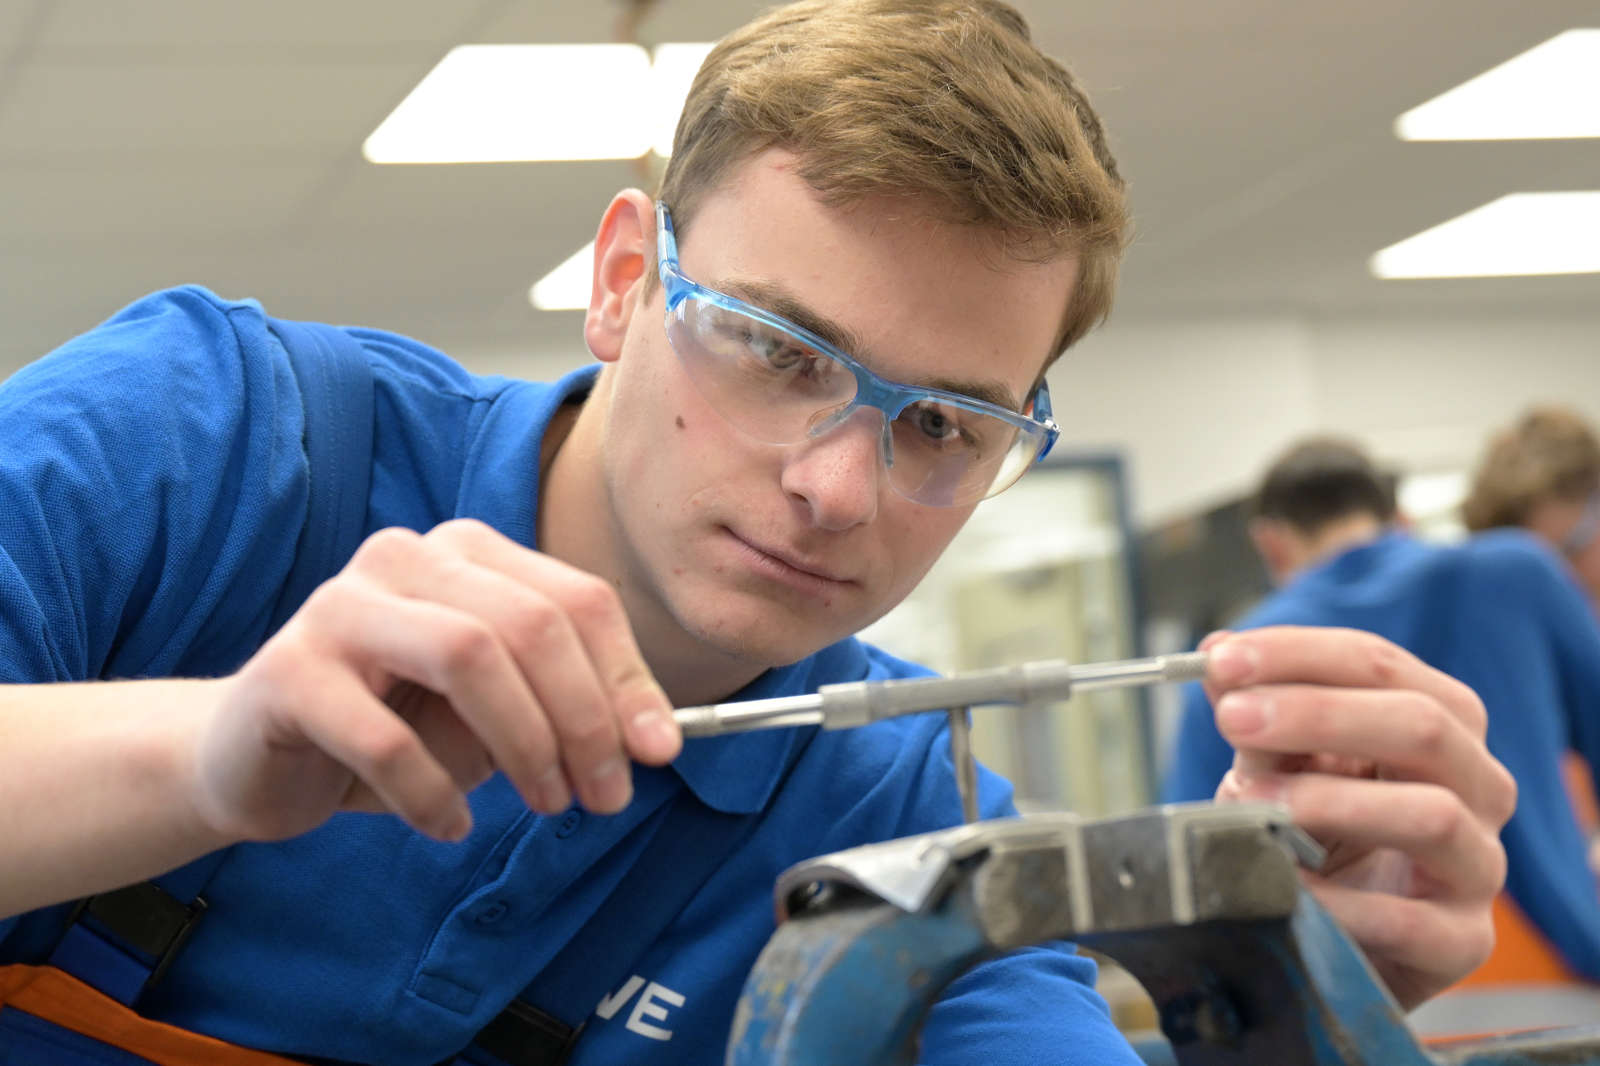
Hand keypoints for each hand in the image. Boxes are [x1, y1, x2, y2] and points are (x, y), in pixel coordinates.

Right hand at [189, 519, 680, 843]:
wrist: (252, 758)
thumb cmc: (394, 727)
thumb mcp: (495, 712)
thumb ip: (566, 707)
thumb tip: (654, 739)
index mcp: (468, 553)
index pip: (577, 599)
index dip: (628, 677)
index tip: (659, 753)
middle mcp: (406, 558)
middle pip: (530, 624)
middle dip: (584, 719)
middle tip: (603, 797)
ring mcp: (341, 606)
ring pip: (467, 655)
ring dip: (523, 743)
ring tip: (542, 802)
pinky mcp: (288, 671)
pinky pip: (384, 738)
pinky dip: (432, 793)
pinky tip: (448, 824)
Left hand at [1202, 626, 1516, 1009]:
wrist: (1338, 937)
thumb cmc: (1315, 833)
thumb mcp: (1281, 764)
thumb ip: (1256, 713)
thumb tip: (1216, 660)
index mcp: (1440, 722)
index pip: (1381, 665)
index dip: (1298, 654)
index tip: (1219, 658)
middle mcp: (1478, 785)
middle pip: (1422, 725)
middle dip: (1318, 713)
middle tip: (1233, 718)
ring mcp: (1478, 864)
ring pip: (1431, 814)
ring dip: (1330, 801)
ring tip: (1252, 802)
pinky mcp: (1461, 940)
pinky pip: (1409, 920)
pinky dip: (1338, 901)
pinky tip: (1284, 885)